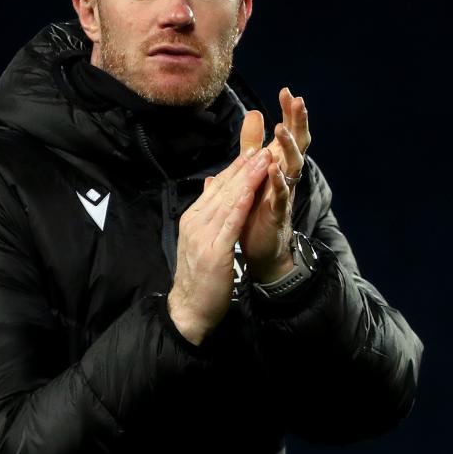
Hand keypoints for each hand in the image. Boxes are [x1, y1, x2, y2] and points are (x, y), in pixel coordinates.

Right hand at [168, 146, 271, 343]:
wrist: (189, 308)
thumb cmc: (198, 277)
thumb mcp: (199, 241)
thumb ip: (206, 216)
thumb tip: (210, 190)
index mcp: (193, 218)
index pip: (215, 187)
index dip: (235, 168)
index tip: (251, 151)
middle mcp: (196, 221)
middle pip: (223, 188)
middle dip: (244, 166)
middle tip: (262, 145)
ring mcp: (204, 235)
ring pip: (229, 199)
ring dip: (247, 177)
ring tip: (264, 158)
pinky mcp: (215, 250)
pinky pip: (231, 222)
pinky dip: (243, 202)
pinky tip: (254, 188)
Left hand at [238, 87, 310, 282]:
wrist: (261, 250)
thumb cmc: (257, 209)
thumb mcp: (253, 169)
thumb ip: (253, 144)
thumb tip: (254, 113)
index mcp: (279, 164)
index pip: (288, 134)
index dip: (289, 114)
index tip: (287, 91)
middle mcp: (286, 175)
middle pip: (297, 144)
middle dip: (297, 122)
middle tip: (298, 100)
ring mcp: (284, 193)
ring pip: (292, 166)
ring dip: (287, 147)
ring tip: (280, 130)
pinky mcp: (278, 213)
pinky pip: (281, 195)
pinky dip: (278, 181)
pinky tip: (273, 168)